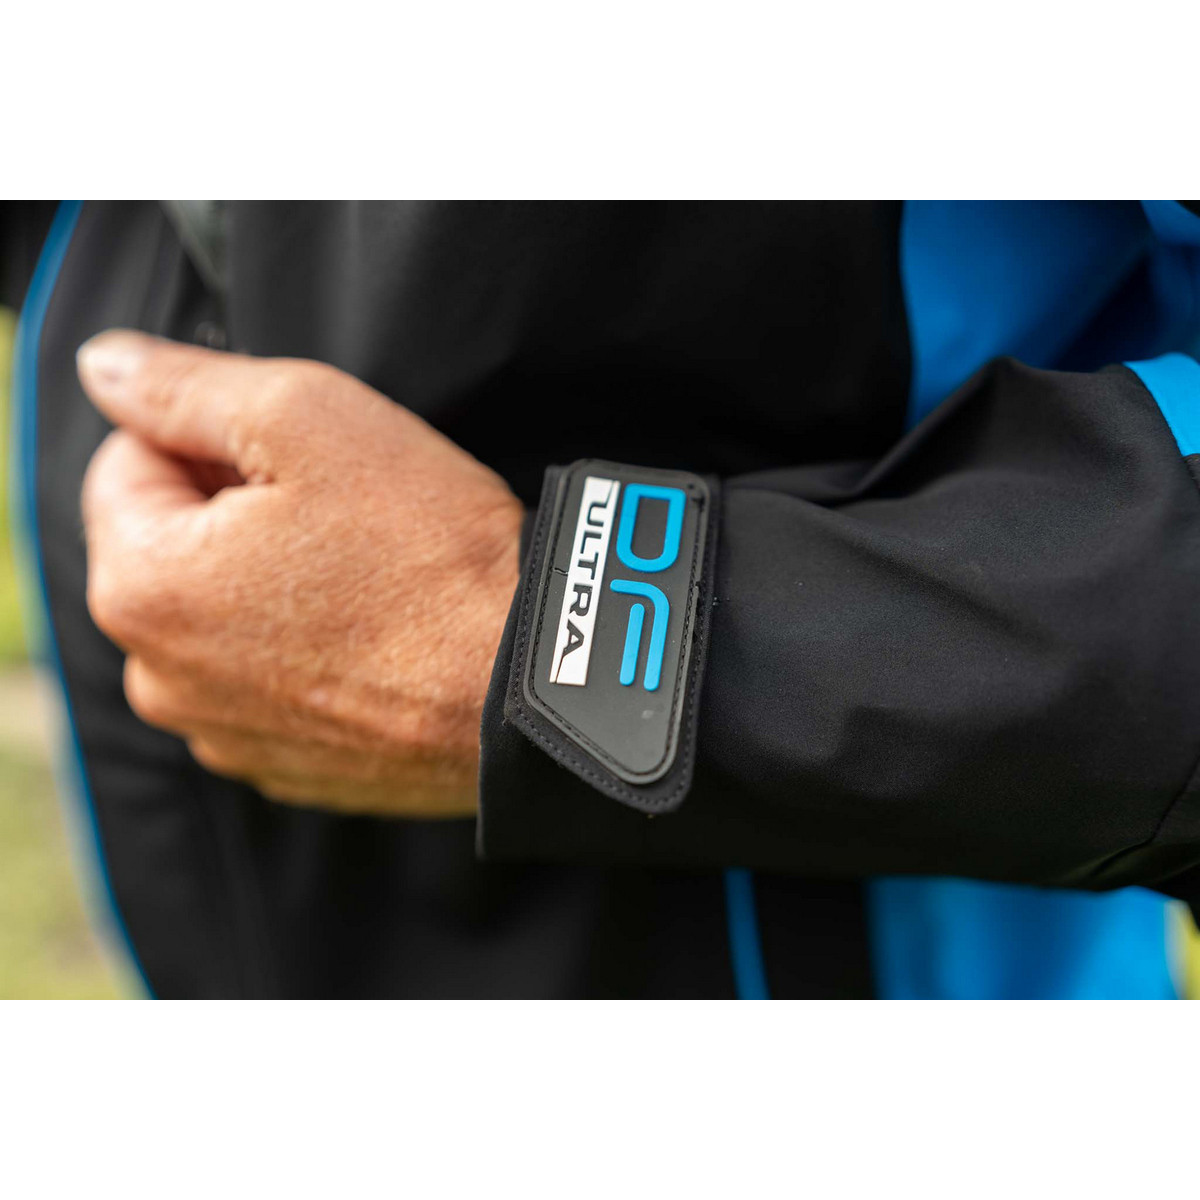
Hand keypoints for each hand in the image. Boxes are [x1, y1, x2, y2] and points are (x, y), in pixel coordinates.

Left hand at [78, 331, 522, 816]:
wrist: (530, 684)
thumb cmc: (432, 554)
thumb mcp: (306, 418)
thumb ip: (183, 385)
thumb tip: (110, 370)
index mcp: (142, 587)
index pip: (128, 462)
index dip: (215, 436)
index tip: (298, 458)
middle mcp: (161, 680)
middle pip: (172, 547)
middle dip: (237, 513)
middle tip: (340, 512)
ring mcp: (225, 736)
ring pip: (221, 619)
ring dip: (271, 585)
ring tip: (364, 578)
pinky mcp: (287, 768)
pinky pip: (268, 683)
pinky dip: (304, 651)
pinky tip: (373, 634)